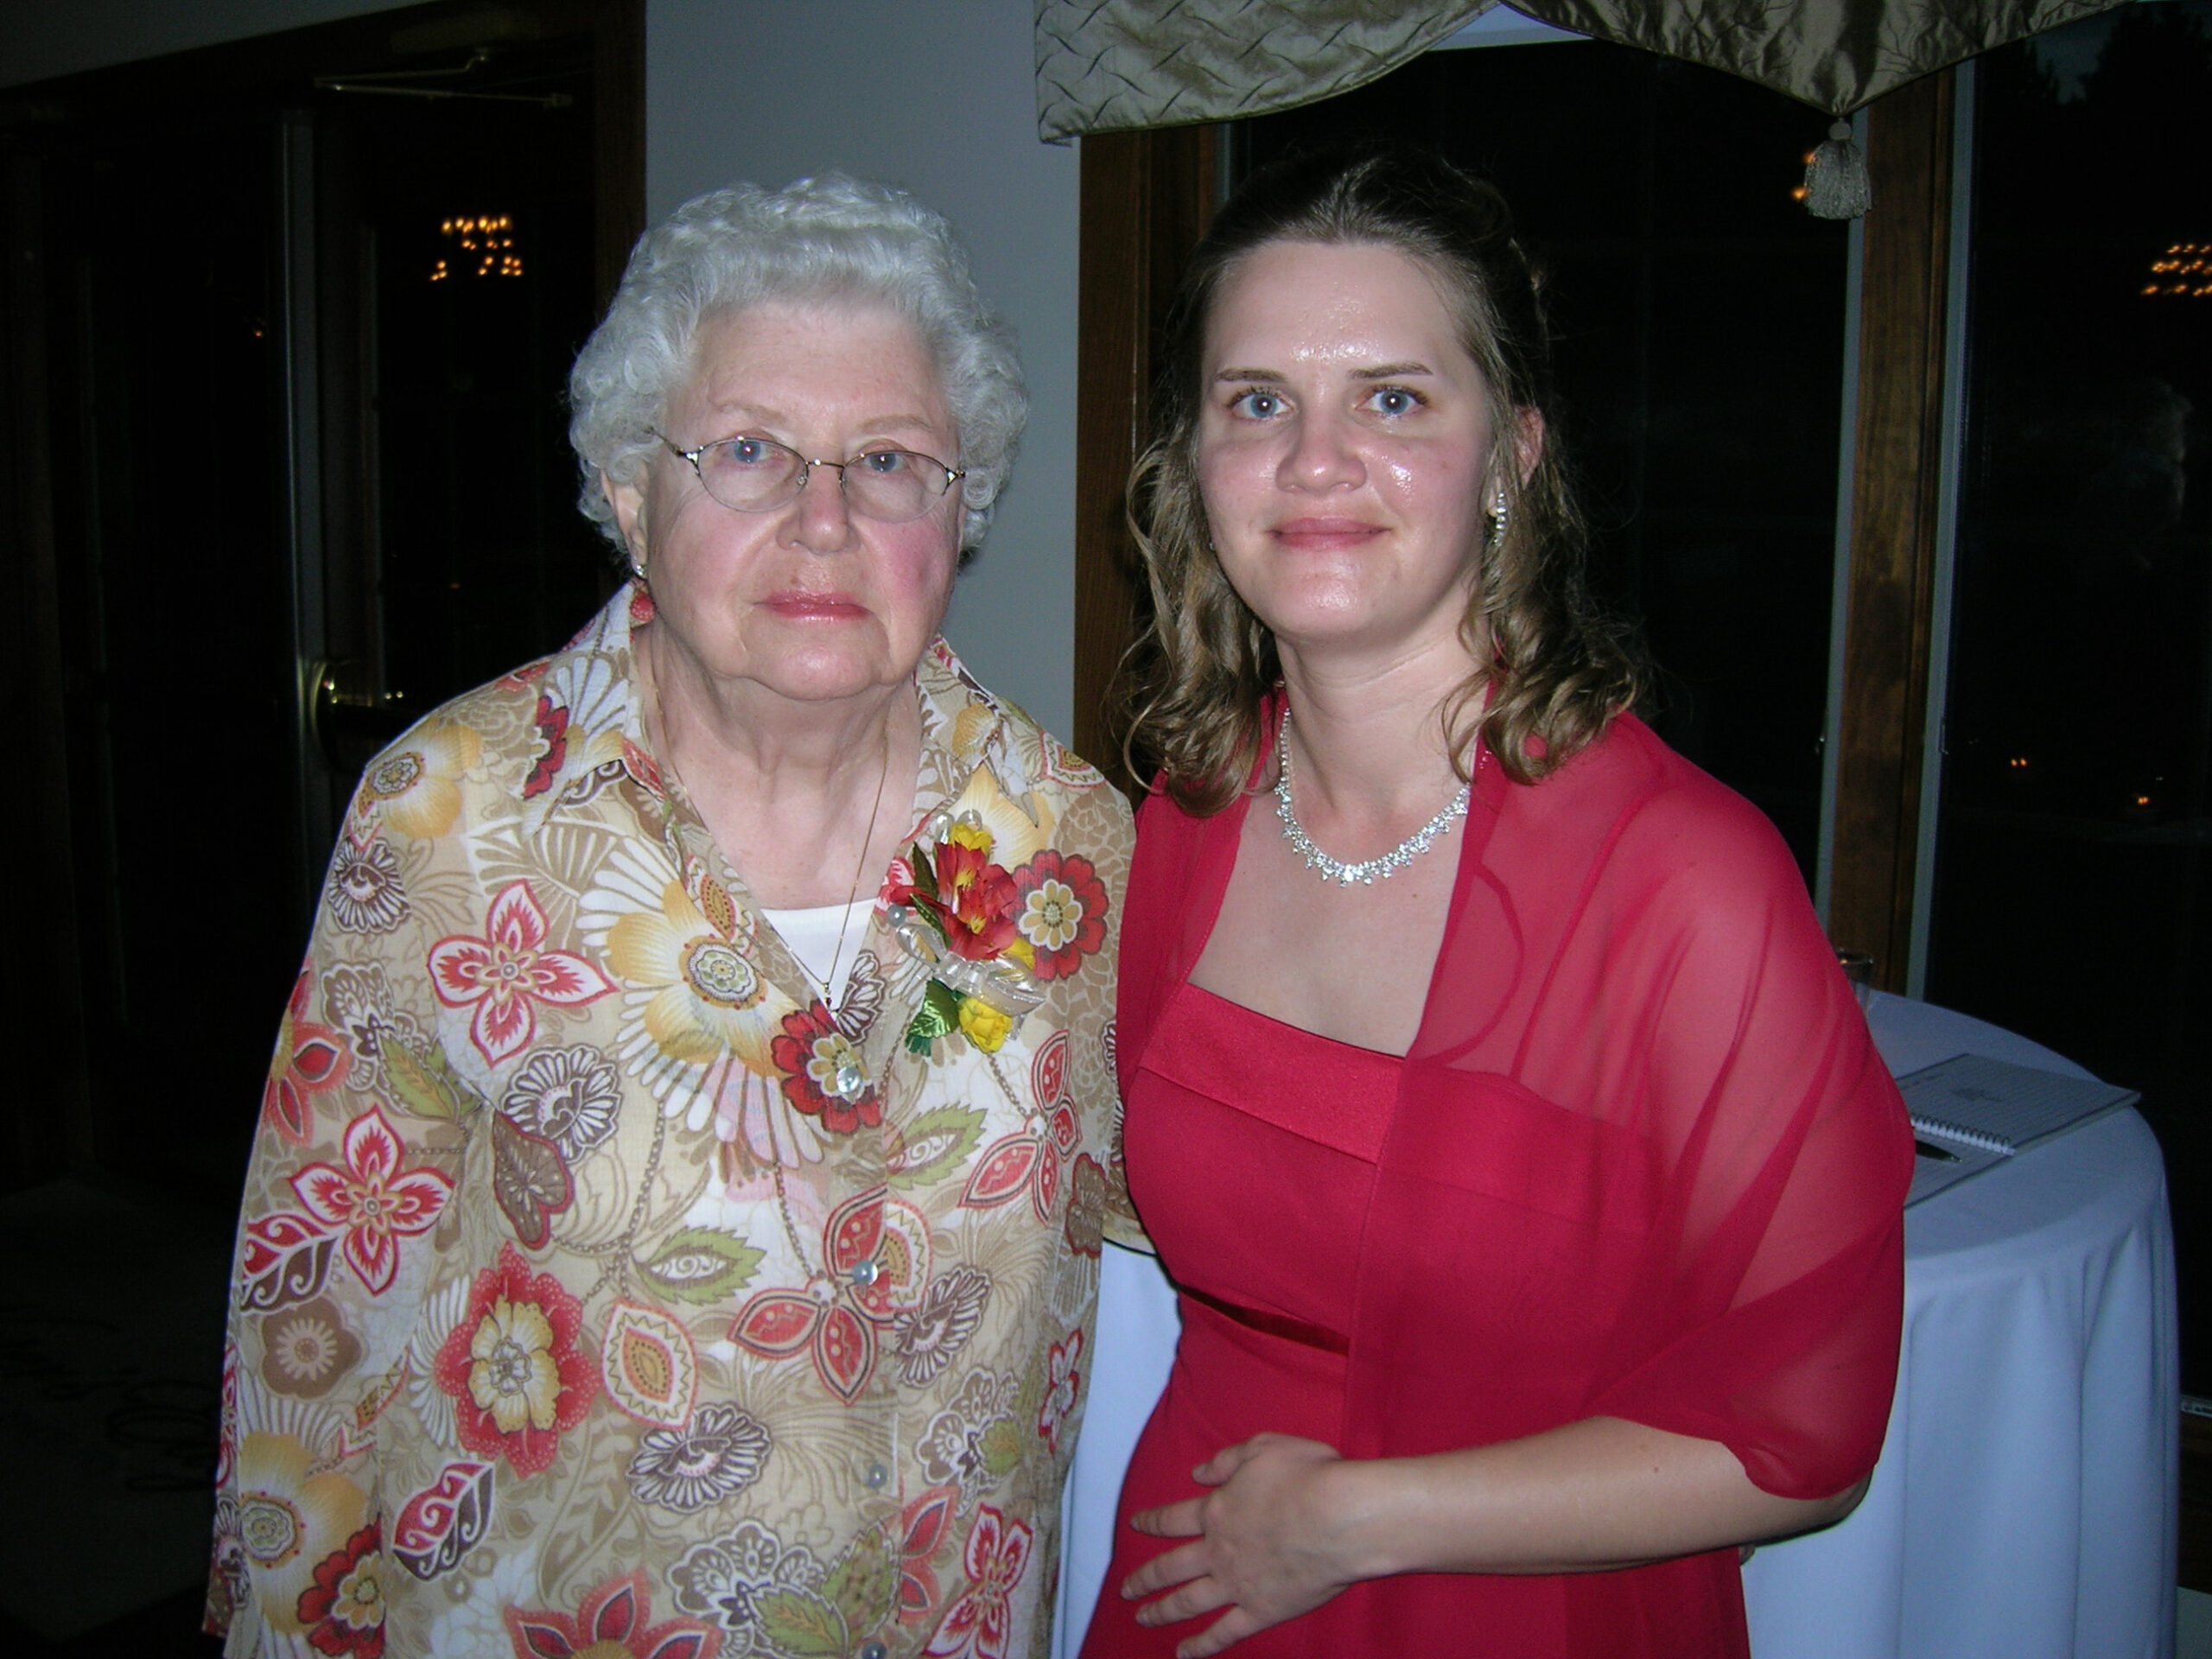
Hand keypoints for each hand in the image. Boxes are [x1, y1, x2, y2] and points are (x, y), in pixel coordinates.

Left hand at [1120, 1434, 1358, 1656]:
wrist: (1340, 1518)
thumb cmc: (1306, 1476)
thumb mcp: (1262, 1449)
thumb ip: (1225, 1461)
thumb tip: (1196, 1473)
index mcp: (1217, 1511)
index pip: (1173, 1518)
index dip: (1151, 1521)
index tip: (1134, 1525)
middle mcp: (1218, 1551)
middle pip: (1171, 1567)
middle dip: (1145, 1578)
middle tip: (1125, 1589)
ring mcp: (1236, 1585)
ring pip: (1188, 1602)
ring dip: (1161, 1611)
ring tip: (1142, 1619)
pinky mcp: (1261, 1611)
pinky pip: (1224, 1633)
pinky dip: (1202, 1646)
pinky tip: (1184, 1654)